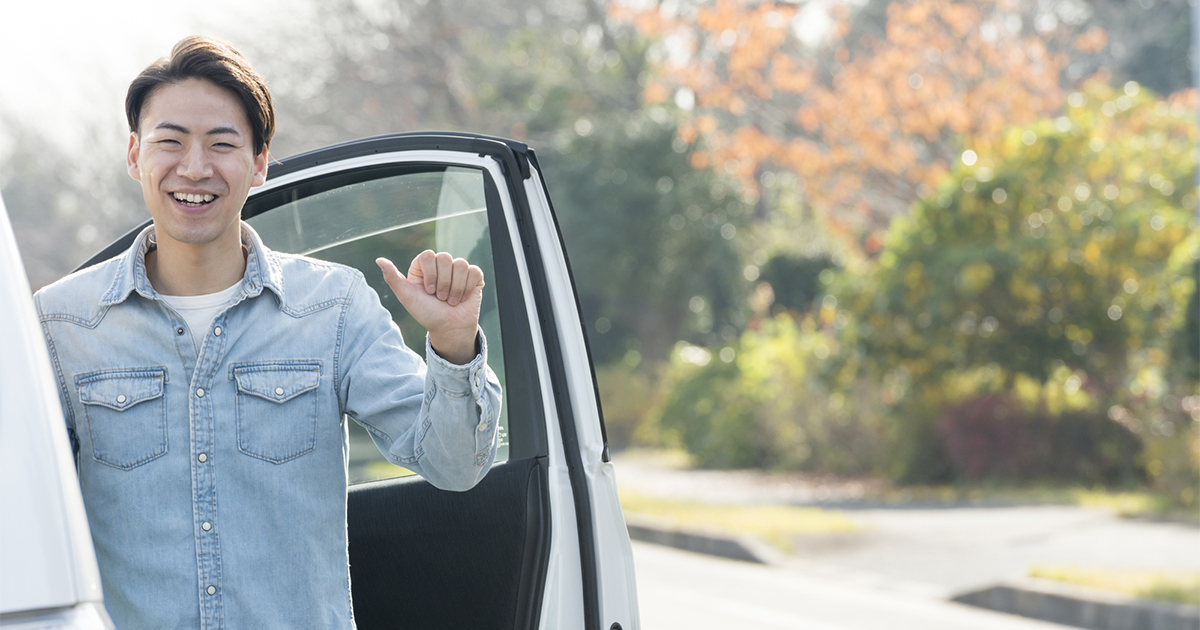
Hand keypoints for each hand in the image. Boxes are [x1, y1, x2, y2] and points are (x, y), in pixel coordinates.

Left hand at [376, 250, 484, 364]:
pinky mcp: (473, 277)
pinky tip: (463, 298)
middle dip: (443, 283)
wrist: (448, 328)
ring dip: (456, 288)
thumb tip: (378, 260)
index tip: (428, 291)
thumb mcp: (406, 297)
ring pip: (461, 264)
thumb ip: (392, 278)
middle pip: (445, 258)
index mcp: (424, 267)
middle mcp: (441, 265)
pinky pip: (474, 271)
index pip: (428, 255)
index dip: (430, 274)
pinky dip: (468, 288)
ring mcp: (458, 270)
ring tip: (451, 301)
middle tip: (440, 298)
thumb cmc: (426, 313)